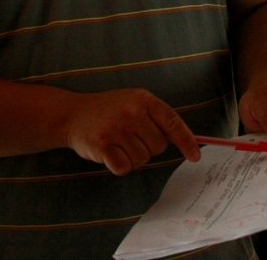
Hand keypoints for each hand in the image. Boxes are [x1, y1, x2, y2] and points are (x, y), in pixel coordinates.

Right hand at [63, 88, 199, 175]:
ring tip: (117, 143)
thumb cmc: (107, 111)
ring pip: (142, 159)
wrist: (71, 113)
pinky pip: (124, 167)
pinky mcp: (103, 145)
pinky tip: (109, 153)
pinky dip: (119, 166)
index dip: (186, 141)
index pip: (173, 122)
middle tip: (129, 137)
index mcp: (143, 99)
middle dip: (147, 147)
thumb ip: (156, 118)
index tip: (195, 157)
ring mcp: (116, 128)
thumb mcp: (133, 102)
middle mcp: (131, 112)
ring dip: (131, 157)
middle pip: (158, 146)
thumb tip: (186, 143)